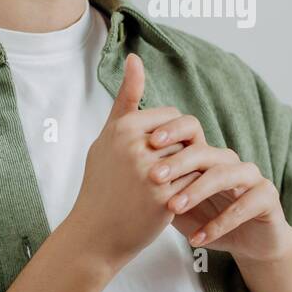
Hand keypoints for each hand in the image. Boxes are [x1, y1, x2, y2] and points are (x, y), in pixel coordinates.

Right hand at [65, 54, 201, 272]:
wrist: (96, 234)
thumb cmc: (102, 183)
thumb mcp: (108, 138)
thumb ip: (126, 99)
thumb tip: (135, 57)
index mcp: (123, 128)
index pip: (172, 118)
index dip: (173, 136)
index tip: (163, 154)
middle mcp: (136, 146)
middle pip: (185, 138)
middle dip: (183, 154)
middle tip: (170, 173)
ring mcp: (151, 172)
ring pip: (193, 159)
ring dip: (190, 172)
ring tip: (174, 185)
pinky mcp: (164, 198)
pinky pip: (195, 182)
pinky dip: (193, 190)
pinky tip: (179, 199)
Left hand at [146, 116, 291, 262]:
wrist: (249, 243)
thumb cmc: (208, 219)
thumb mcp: (176, 204)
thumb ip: (156, 187)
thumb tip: (119, 173)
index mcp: (208, 156)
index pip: (190, 133)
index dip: (171, 133)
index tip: (148, 143)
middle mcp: (229, 161)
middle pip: (205, 151)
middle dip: (179, 162)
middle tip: (154, 176)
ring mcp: (251, 177)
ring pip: (225, 174)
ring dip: (197, 190)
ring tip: (173, 207)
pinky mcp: (267, 198)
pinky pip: (244, 206)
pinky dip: (220, 223)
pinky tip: (198, 239)